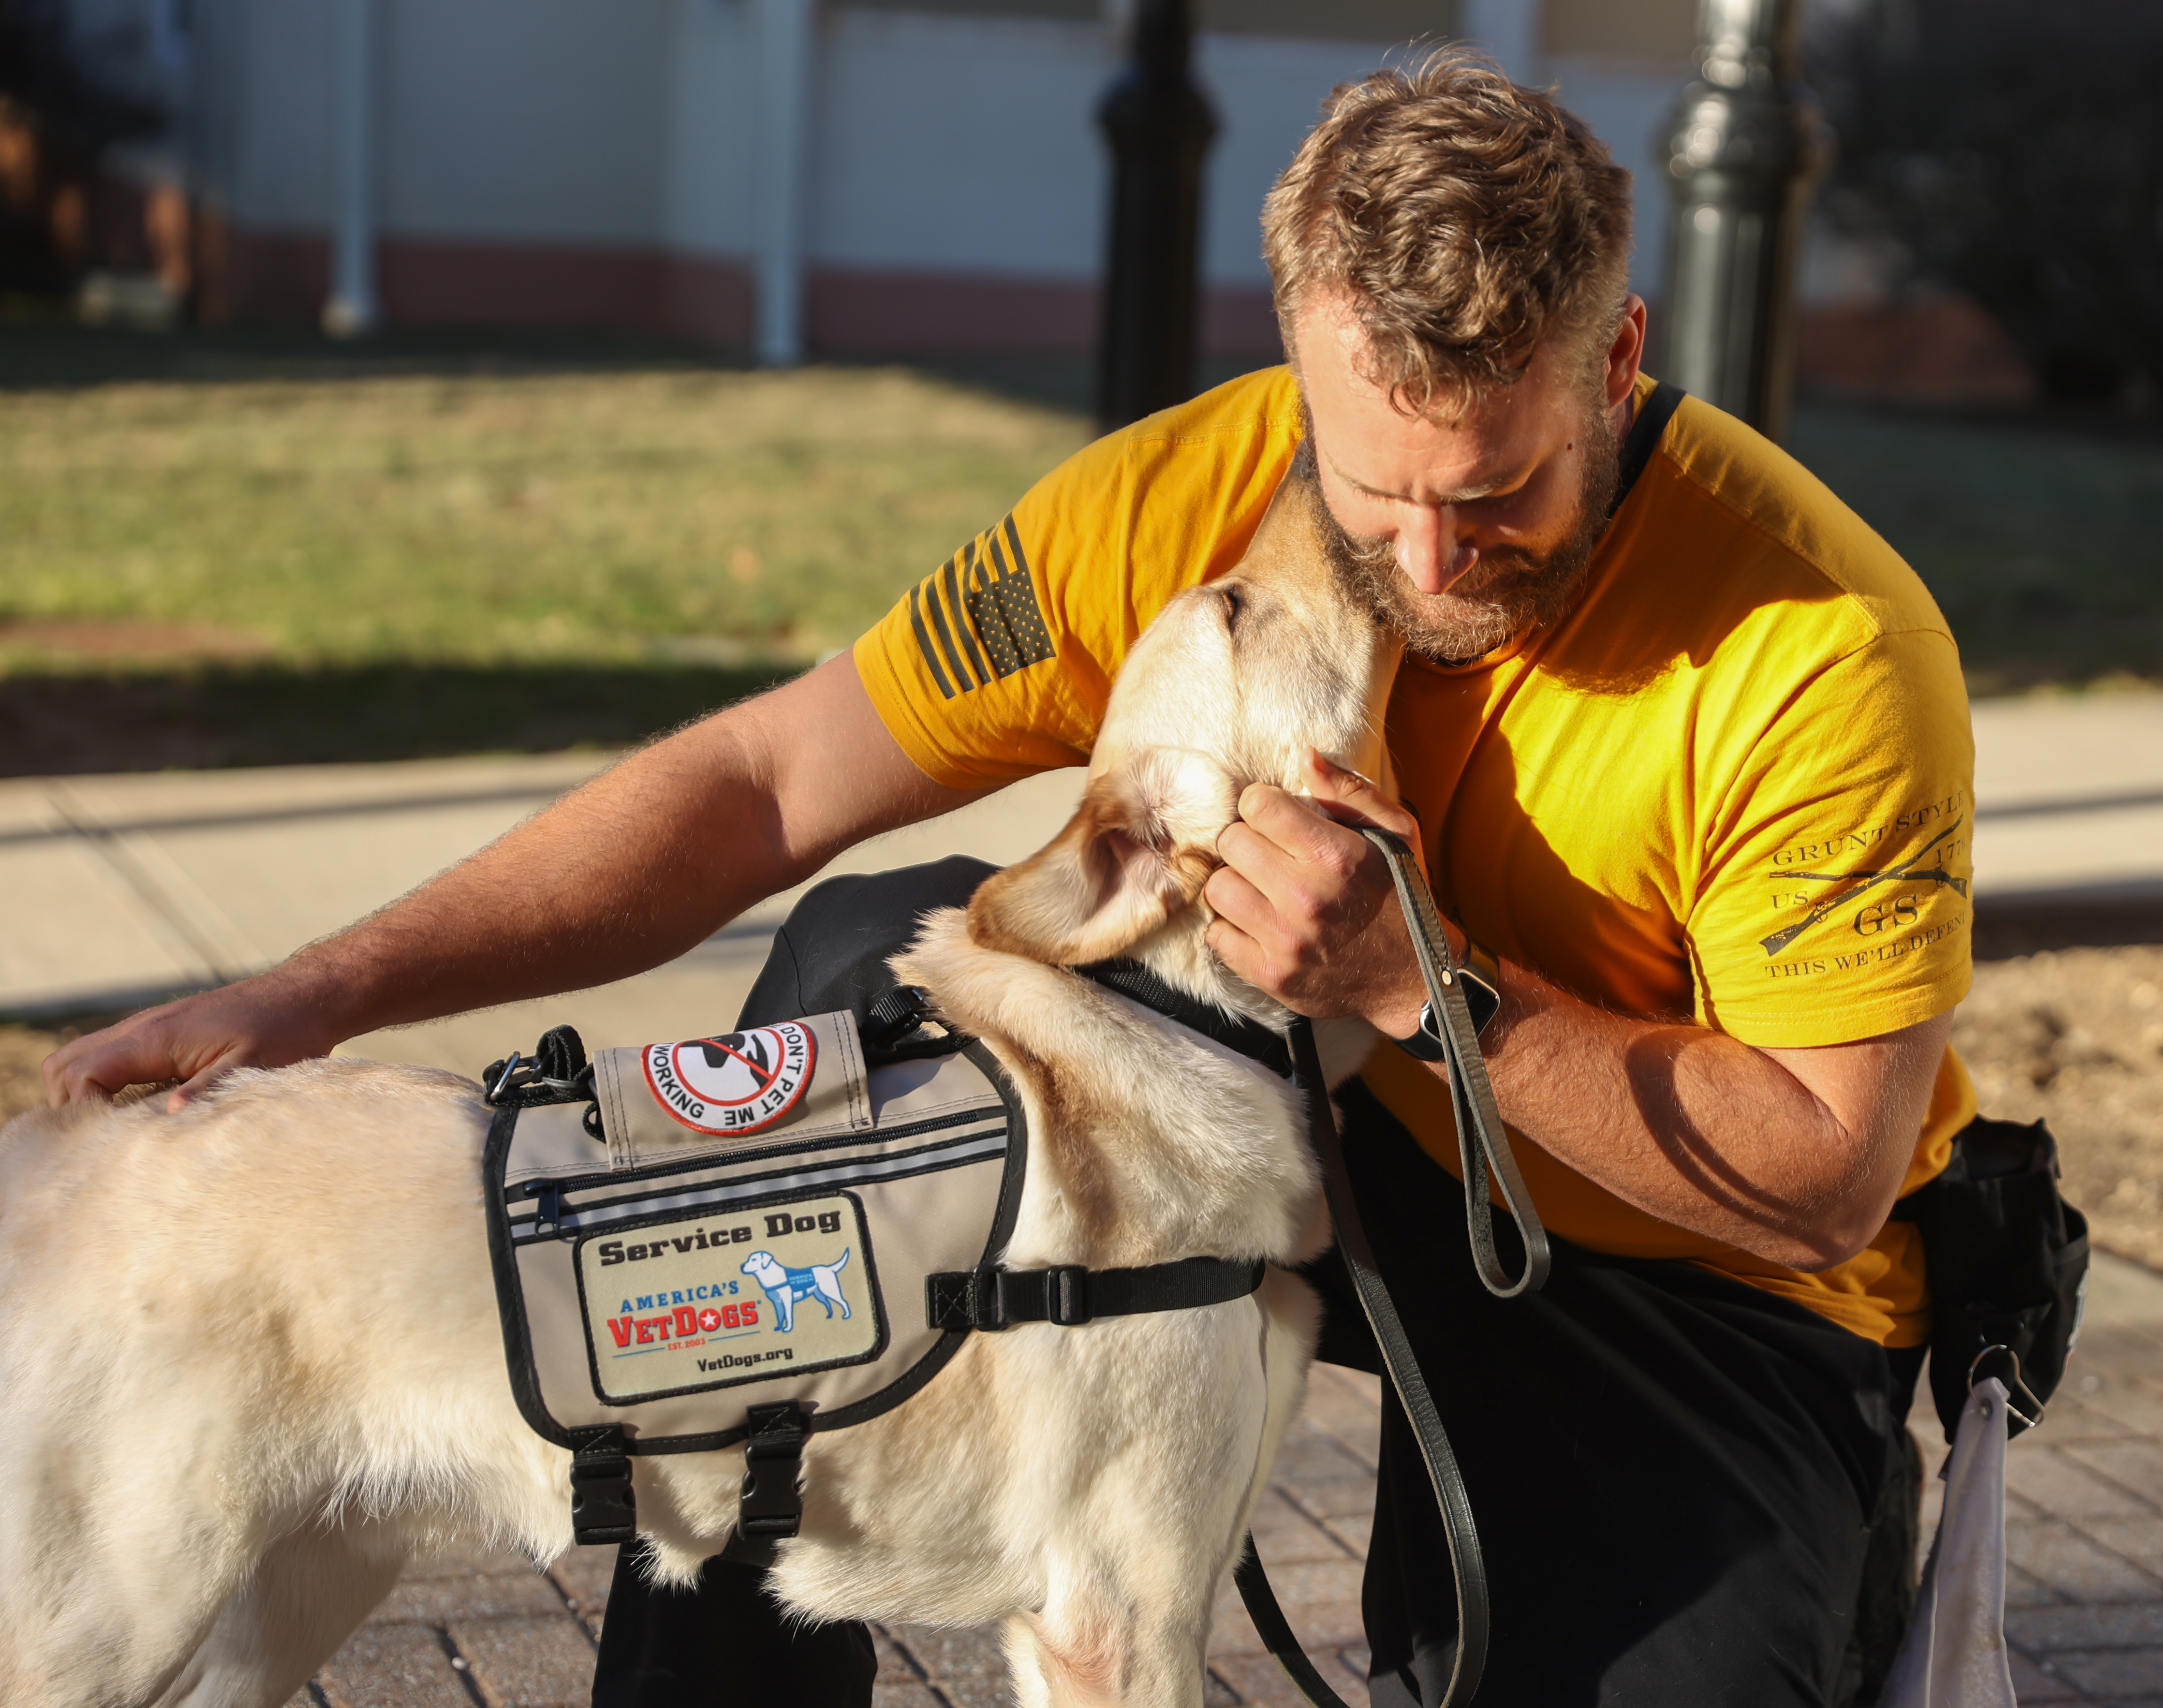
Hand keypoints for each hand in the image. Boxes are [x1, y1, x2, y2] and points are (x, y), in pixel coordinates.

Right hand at [43, 964, 346, 1112]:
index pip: (79, 1075)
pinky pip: (111, 1056)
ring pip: (82, 1057)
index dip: (81, 1112)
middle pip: (64, 1065)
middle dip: (69, 1105)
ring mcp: (148, 1027)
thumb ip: (208, 1089)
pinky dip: (104, 1081)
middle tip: (102, 1140)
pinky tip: (136, 1109)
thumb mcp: (252, 1067)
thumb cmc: (285, 1029)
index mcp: (155, 1038)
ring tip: (114, 1129)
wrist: (306, 995)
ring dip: (83, 1092)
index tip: (107, 1141)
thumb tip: (171, 1117)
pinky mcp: (162, 1033)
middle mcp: (142, 1028)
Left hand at [1203, 751, 1436, 1035]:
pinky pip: (1216, 935)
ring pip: (1217, 889)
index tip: (1276, 818)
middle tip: (1269, 855)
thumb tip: (1303, 755)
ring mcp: (1286, 941)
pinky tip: (1260, 923)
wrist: (1415, 978)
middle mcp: (1306, 898)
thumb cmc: (1403, 895)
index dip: (1263, 805)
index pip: (1257, 805)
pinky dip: (1232, 928)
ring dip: (1236, 884)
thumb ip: (1348, 791)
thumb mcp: (1396, 833)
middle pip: (1230, 842)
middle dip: (1247, 841)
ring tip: (1262, 889)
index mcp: (1335, 856)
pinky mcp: (1271, 975)